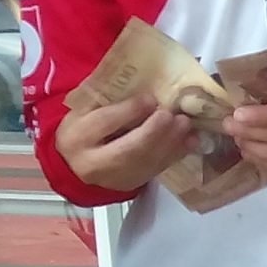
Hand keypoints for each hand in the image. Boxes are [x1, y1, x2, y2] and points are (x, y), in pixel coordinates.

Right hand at [58, 93, 194, 193]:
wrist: (76, 163)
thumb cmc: (84, 128)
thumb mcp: (84, 110)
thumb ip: (106, 99)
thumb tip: (140, 82)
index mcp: (77, 136)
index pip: (104, 123)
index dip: (129, 111)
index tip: (150, 99)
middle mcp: (93, 162)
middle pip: (128, 150)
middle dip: (153, 132)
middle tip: (172, 115)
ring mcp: (115, 178)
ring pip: (146, 163)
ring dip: (170, 143)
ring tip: (185, 124)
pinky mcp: (133, 183)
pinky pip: (157, 170)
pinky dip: (176, 154)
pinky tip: (190, 141)